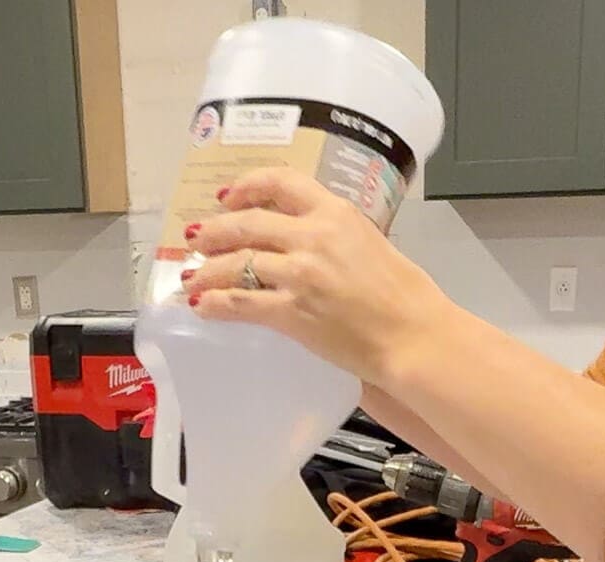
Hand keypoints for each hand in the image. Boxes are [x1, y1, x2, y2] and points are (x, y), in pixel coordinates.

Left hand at [183, 167, 445, 386]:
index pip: (280, 183)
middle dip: (214, 231)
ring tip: (192, 277)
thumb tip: (310, 241)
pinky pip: (240, 303)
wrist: (413, 336)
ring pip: (237, 263)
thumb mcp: (372, 244)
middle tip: (196, 240)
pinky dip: (215, 303)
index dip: (245, 187)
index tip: (227, 197)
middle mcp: (313, 236)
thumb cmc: (404, 297)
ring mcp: (300, 274)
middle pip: (247, 223)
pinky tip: (202, 305)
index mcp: (336, 212)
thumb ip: (337, 236)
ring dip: (207, 270)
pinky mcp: (291, 312)